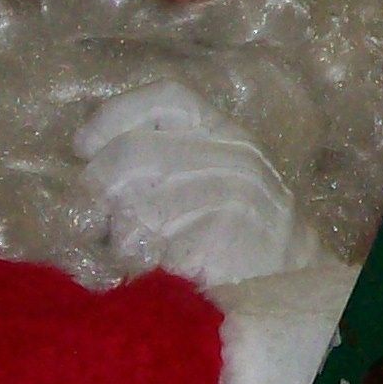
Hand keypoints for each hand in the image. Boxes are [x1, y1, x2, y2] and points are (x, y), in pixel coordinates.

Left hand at [74, 81, 323, 285]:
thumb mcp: (221, 178)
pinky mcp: (222, 238)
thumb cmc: (249, 234)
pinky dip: (139, 264)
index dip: (115, 115)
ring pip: (134, 206)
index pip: (166, 97)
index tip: (85, 146)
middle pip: (134, 152)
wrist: (297, 286)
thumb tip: (93, 162)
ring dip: (118, 235)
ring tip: (132, 252)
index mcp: (228, 133)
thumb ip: (170, 158)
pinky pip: (153, 246)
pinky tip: (152, 271)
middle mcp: (232, 156)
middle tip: (94, 218)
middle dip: (98, 187)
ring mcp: (231, 195)